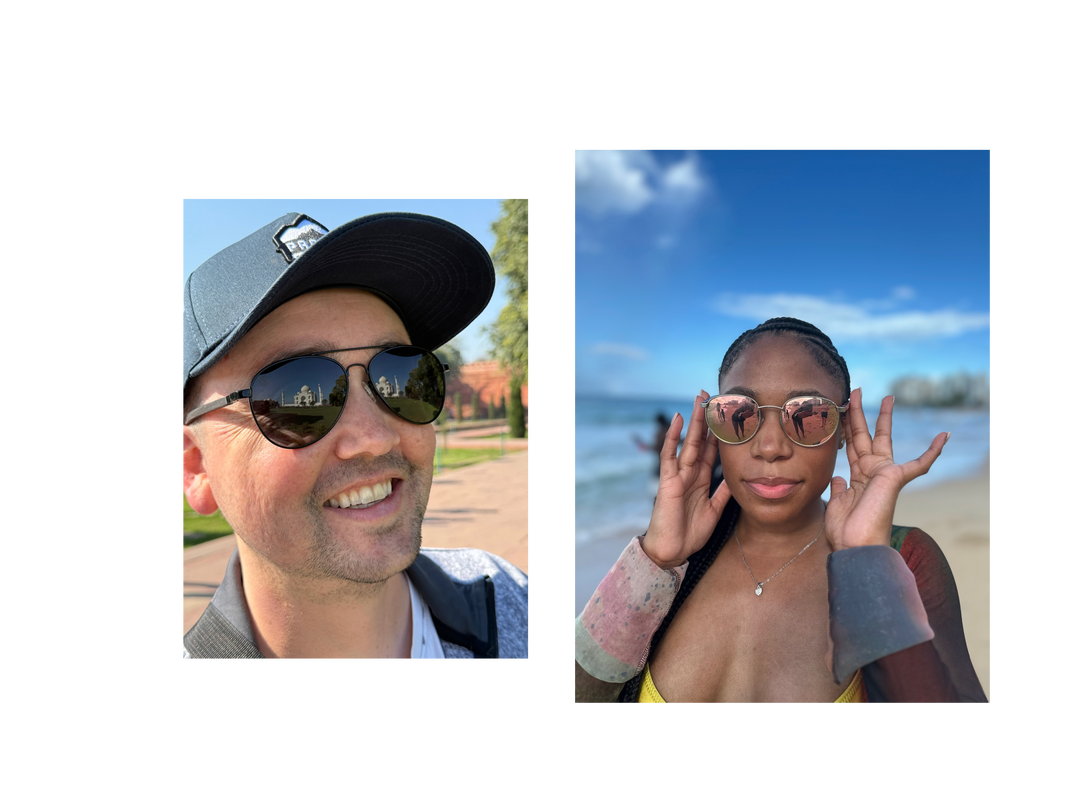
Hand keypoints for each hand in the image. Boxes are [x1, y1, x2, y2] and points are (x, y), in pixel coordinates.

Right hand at [643, 391, 733, 568]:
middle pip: (700, 441)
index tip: (726, 415)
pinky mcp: (668, 480)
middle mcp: (690, 473)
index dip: (718, 433)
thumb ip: (724, 492)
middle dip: (706, 420)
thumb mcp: (715, 510)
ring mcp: (678, 475)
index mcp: (701, 479)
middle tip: (712, 396)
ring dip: (694, 421)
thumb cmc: (690, 533)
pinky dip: (673, 436)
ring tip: (699, 400)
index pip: (711, 450)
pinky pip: (670, 454)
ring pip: (688, 442)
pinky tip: (678, 419)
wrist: (672, 551)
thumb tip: (738, 477)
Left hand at [824, 388, 948, 551]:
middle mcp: (870, 473)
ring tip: (887, 396)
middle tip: (854, 391)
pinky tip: (945, 435)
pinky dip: (932, 451)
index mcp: (856, 478)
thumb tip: (837, 475)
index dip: (845, 429)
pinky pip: (919, 464)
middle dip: (857, 413)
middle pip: (862, 435)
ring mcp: (883, 474)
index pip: (850, 447)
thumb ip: (838, 488)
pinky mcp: (895, 478)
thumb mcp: (835, 505)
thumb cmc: (845, 532)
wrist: (856, 547)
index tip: (840, 411)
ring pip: (879, 438)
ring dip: (882, 416)